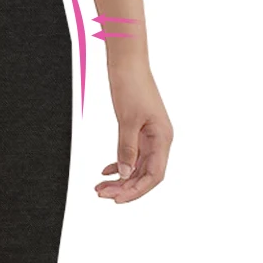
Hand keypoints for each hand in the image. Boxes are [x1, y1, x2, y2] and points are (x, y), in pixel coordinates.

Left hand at [96, 60, 172, 203]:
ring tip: (99, 187)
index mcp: (163, 138)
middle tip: (101, 194)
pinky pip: (132, 154)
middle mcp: (159, 139)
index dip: (137, 191)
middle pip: (144, 174)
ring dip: (120, 178)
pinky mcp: (139, 129)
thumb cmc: (131, 86)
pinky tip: (106, 171)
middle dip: (124, 187)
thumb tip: (125, 174)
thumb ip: (126, 148)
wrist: (127, 62)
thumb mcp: (127, 120)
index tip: (117, 199)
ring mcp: (150, 135)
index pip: (154, 175)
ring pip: (136, 165)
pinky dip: (119, 163)